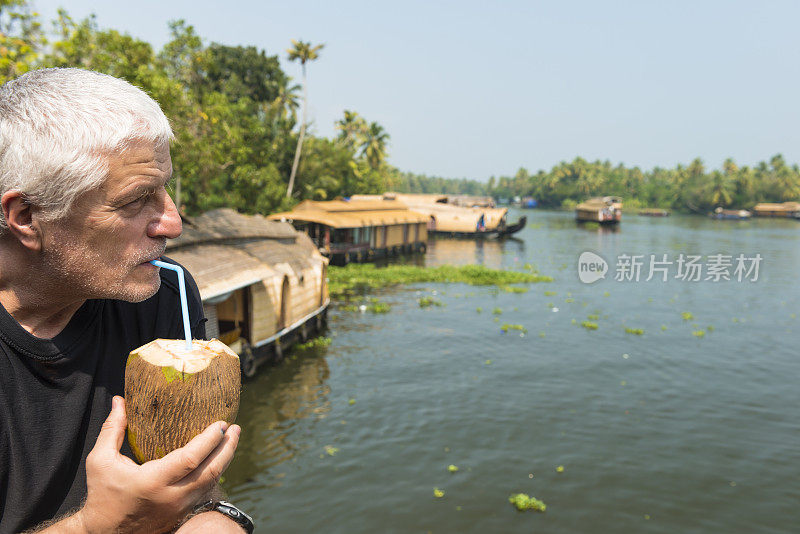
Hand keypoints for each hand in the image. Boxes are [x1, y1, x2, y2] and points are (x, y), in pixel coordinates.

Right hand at [77, 396, 240, 533]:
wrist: (105, 533)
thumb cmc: (102, 494)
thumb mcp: (100, 460)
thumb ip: (112, 429)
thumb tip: (120, 400)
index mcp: (153, 481)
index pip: (191, 458)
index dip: (210, 440)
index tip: (221, 423)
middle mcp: (171, 497)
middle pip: (211, 471)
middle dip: (227, 447)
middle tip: (235, 428)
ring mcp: (179, 508)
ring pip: (212, 482)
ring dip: (225, 460)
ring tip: (231, 440)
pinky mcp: (182, 514)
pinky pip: (206, 491)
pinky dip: (215, 473)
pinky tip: (219, 459)